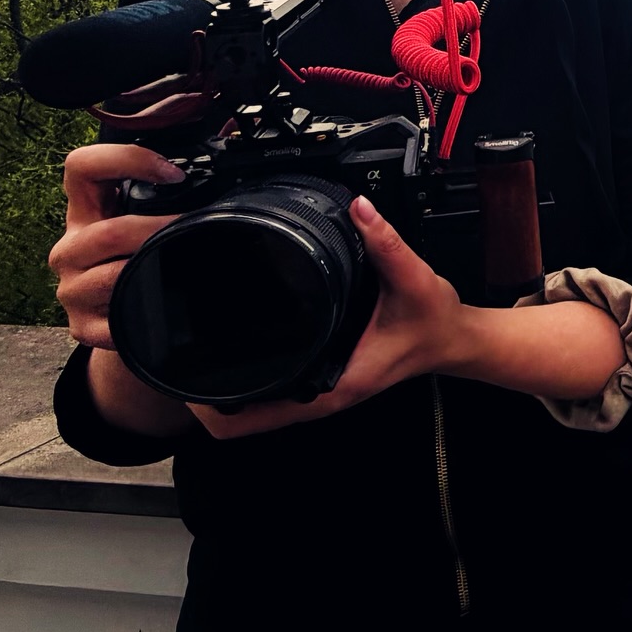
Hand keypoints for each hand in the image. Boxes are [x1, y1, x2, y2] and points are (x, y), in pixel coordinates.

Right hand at [51, 143, 184, 350]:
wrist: (125, 317)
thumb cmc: (140, 256)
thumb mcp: (144, 216)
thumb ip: (170, 185)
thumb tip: (229, 135)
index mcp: (85, 210)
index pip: (81, 166)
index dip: (125, 160)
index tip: (173, 173)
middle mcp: (71, 246)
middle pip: (106, 233)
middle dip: (159, 230)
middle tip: (196, 229)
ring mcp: (72, 289)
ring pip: (112, 278)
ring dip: (154, 270)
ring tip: (185, 265)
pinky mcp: (82, 327)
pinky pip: (115, 323)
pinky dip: (147, 315)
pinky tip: (166, 309)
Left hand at [190, 197, 465, 439]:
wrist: (454, 340)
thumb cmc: (435, 322)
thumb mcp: (413, 280)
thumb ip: (385, 243)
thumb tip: (359, 210)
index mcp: (333, 384)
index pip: (256, 420)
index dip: (213, 410)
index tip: (186, 385)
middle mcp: (322, 395)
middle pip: (243, 420)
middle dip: (206, 399)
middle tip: (177, 360)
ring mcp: (320, 389)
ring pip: (255, 409)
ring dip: (224, 391)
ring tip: (194, 355)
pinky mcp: (323, 377)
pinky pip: (272, 390)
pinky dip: (247, 381)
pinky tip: (236, 352)